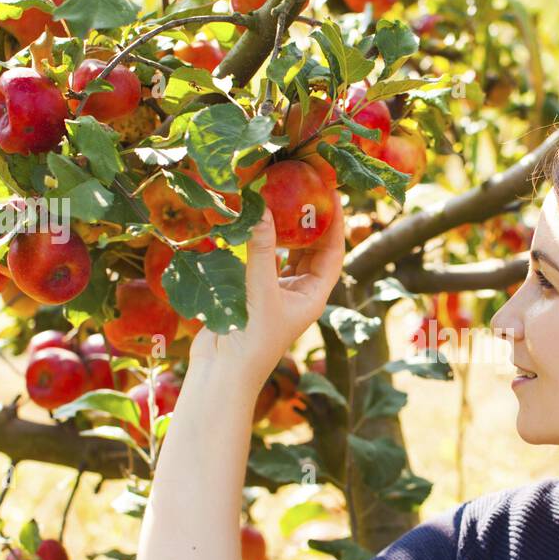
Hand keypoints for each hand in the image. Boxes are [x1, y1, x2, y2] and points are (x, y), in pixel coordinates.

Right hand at [188, 197, 345, 374]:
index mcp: (313, 295)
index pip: (333, 252)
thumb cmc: (252, 340)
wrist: (222, 371)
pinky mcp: (251, 290)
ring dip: (284, 228)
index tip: (332, 195)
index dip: (335, 224)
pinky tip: (253, 220)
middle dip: (310, 220)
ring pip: (286, 252)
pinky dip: (259, 240)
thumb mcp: (261, 291)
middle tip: (304, 188)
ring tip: (280, 196)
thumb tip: (262, 209)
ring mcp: (275, 291)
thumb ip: (261, 250)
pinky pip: (261, 258)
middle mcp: (298, 291)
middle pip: (312, 249)